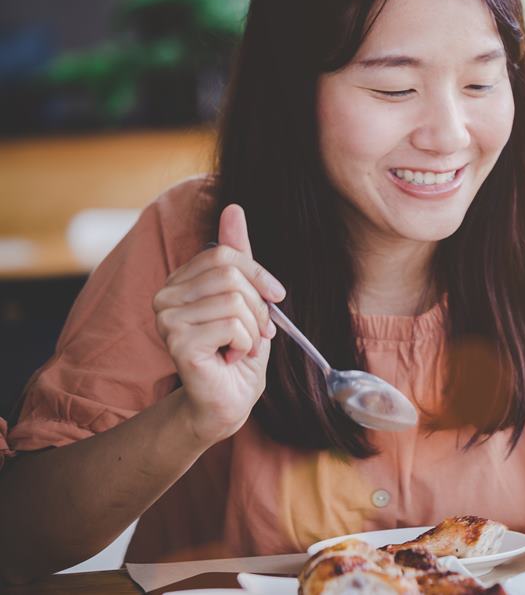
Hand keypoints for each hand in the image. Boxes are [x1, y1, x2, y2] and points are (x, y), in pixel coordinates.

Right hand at [152, 204, 284, 443]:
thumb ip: (238, 256)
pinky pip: (232, 324)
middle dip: (259, 307)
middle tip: (256, 332)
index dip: (258, 274)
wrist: (228, 400)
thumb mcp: (246, 296)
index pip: (224, 254)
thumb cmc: (238, 349)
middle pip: (231, 275)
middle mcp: (164, 297)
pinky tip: (231, 357)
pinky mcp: (177, 342)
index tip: (276, 296)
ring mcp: (166, 320)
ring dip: (253, 328)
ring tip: (241, 346)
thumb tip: (233, 208)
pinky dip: (246, 343)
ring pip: (235, 300)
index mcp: (179, 282)